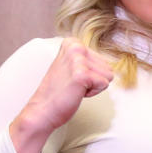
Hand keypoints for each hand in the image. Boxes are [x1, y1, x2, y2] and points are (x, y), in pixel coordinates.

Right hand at [9, 38, 113, 152]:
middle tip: (74, 84)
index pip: (103, 60)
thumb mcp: (72, 66)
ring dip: (93, 86)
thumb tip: (109, 61)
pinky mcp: (82, 74)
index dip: (92, 74)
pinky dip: (92, 93)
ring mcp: (78, 59)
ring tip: (74, 87)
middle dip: (94, 79)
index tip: (74, 78)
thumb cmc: (58, 91)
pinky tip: (76, 92)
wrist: (43, 109)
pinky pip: (104, 84)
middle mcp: (75, 47)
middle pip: (108, 67)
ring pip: (108, 75)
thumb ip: (87, 60)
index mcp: (72, 42)